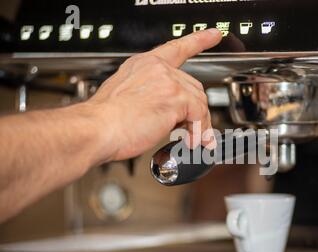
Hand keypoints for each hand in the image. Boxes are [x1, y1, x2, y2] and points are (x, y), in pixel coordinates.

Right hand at [84, 29, 221, 162]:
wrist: (96, 129)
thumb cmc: (104, 121)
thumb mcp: (124, 98)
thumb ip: (149, 97)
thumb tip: (167, 114)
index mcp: (143, 65)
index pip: (175, 49)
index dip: (197, 41)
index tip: (212, 35)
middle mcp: (157, 68)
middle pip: (192, 85)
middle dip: (195, 110)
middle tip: (192, 129)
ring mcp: (168, 82)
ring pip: (199, 101)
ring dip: (199, 124)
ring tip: (192, 139)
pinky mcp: (176, 98)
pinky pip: (200, 114)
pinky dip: (200, 130)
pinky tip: (193, 140)